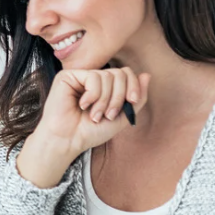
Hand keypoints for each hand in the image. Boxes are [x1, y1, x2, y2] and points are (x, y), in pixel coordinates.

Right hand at [18, 67, 149, 187]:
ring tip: (94, 115)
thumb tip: (147, 74)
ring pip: (107, 76)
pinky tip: (82, 105)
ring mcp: (80, 76)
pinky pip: (93, 77)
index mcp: (105, 87)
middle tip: (109, 115)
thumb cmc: (91, 132)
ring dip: (104, 100)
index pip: (126, 74)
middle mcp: (93, 79)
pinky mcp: (68, 76)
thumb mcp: (122, 116)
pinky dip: (93, 95)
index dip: (133, 86)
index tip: (131, 102)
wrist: (68, 140)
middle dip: (118, 97)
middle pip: (120, 73)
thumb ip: (137, 98)